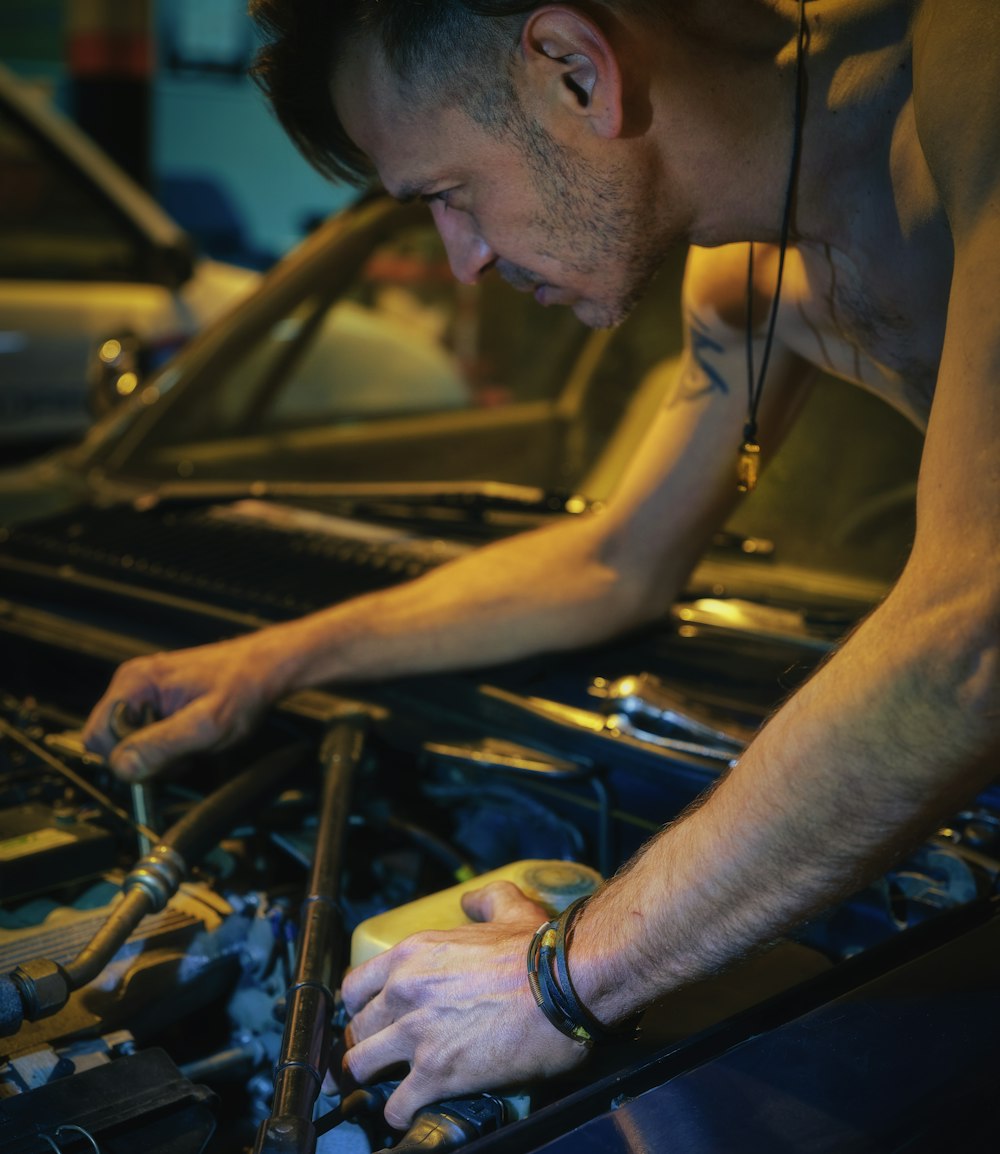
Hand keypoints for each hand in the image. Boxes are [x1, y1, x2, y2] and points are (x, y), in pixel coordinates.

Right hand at [82, 632, 280, 780]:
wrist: (266, 669)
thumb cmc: (243, 688)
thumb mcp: (206, 725)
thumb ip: (162, 746)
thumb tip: (122, 766)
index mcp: (135, 683)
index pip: (97, 737)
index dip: (126, 759)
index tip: (160, 761)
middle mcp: (134, 684)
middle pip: (114, 742)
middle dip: (148, 758)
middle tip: (184, 752)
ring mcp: (146, 692)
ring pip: (134, 742)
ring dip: (162, 754)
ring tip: (194, 743)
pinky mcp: (160, 701)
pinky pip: (150, 735)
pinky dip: (171, 745)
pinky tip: (193, 738)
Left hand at [341, 881, 587, 1129]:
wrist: (565, 985)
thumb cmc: (538, 949)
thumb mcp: (508, 909)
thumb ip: (484, 900)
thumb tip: (471, 900)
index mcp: (413, 953)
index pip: (355, 985)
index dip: (361, 1005)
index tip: (373, 1018)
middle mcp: (404, 991)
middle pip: (355, 1027)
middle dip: (363, 1044)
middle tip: (378, 1057)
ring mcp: (416, 1033)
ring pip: (359, 1065)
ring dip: (368, 1080)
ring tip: (383, 1088)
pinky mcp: (436, 1073)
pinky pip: (395, 1106)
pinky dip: (399, 1112)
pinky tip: (409, 1111)